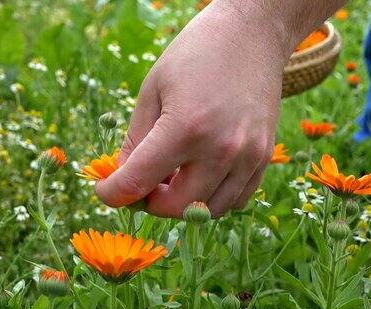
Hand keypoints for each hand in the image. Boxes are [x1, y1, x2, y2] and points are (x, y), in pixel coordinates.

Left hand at [96, 3, 289, 216]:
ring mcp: (247, 156)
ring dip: (184, 204)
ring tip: (175, 178)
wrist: (252, 36)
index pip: (137, 183)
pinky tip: (202, 177)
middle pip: (175, 207)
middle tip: (145, 183)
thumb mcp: (153, 89)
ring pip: (208, 211)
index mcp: (184, 127)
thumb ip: (136, 139)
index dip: (112, 194)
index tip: (106, 191)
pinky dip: (214, 199)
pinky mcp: (264, 156)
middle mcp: (220, 149)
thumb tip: (125, 177)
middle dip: (151, 202)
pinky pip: (237, 199)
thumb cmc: (196, 54)